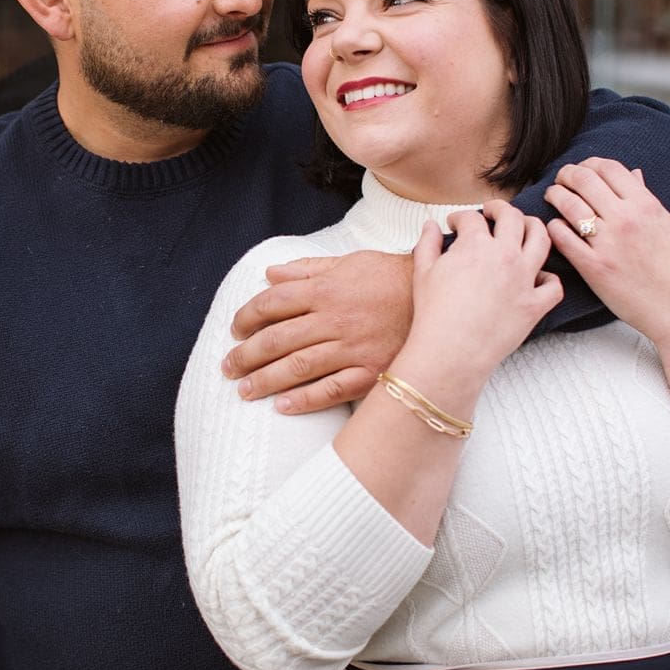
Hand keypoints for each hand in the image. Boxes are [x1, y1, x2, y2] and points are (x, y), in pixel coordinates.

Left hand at [222, 250, 412, 413]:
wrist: (441, 299)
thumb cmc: (393, 278)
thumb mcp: (350, 262)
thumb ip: (308, 269)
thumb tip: (271, 273)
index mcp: (326, 289)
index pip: (273, 303)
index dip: (248, 316)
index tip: (235, 329)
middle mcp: (334, 319)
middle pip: (278, 338)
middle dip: (247, 354)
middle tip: (228, 367)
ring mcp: (352, 347)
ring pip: (298, 366)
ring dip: (266, 380)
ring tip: (244, 390)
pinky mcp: (371, 371)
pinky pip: (331, 390)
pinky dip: (305, 400)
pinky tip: (282, 407)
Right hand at [403, 202, 562, 377]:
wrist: (450, 352)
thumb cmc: (433, 315)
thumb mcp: (422, 272)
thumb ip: (427, 243)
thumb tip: (430, 225)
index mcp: (476, 245)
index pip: (472, 218)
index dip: (461, 217)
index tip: (456, 224)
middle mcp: (505, 256)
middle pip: (512, 217)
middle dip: (500, 209)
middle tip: (492, 212)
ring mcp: (524, 279)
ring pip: (542, 239)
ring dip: (534, 227)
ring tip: (525, 228)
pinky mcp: (535, 305)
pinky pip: (554, 286)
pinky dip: (549, 279)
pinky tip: (538, 278)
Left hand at [544, 157, 669, 343]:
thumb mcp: (666, 225)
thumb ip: (645, 198)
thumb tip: (632, 173)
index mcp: (646, 205)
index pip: (608, 167)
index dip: (588, 163)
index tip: (581, 170)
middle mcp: (626, 219)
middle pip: (583, 179)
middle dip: (565, 174)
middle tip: (560, 179)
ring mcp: (608, 243)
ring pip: (567, 204)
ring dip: (555, 195)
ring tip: (552, 196)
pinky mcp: (594, 267)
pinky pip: (562, 237)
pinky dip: (553, 227)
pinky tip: (555, 227)